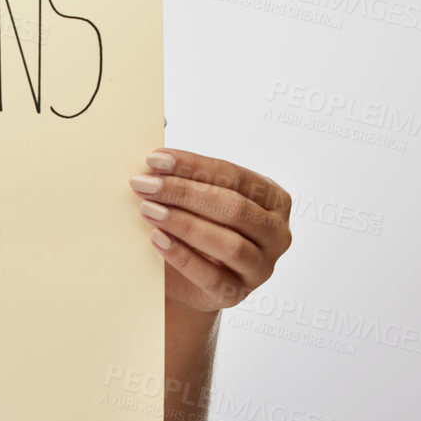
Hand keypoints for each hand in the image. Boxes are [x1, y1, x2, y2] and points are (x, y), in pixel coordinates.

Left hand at [128, 147, 291, 313]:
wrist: (184, 279)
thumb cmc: (193, 225)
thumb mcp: (194, 195)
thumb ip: (184, 168)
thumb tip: (158, 126)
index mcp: (272, 198)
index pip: (233, 175)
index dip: (192, 166)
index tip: (154, 159)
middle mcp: (276, 232)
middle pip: (233, 208)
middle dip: (184, 193)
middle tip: (143, 184)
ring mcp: (262, 267)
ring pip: (228, 243)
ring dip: (184, 223)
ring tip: (148, 210)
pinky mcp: (238, 294)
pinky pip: (212, 276)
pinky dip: (182, 256)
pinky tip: (156, 240)